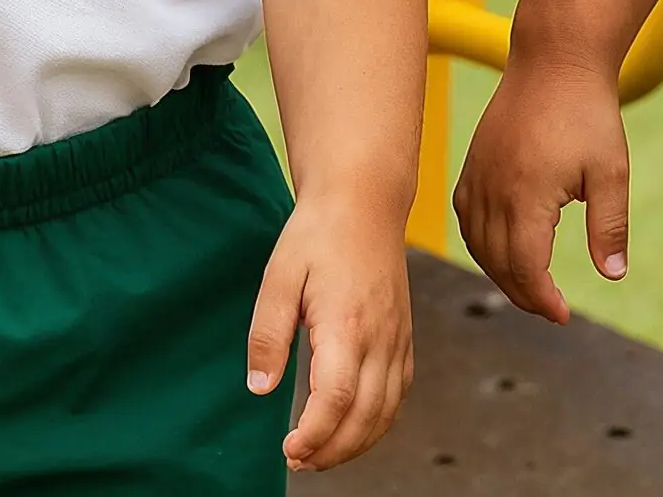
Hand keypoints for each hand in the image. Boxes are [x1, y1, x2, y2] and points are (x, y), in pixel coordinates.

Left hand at [246, 192, 411, 471]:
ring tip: (320, 455)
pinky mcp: (403, 337)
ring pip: (386, 411)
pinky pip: (398, 393)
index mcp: (347, 323)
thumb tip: (259, 387)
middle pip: (365, 415)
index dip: (315, 434)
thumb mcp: (279, 277)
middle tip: (297, 461)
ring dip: (356, 443)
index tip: (289, 449)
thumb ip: (268, 335)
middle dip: (332, 450)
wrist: (364, 201)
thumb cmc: (319, 234)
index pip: (337, 397)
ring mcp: (397, 338)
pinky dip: (379, 422)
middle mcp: (380, 337)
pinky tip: (354, 428)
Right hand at [452, 54, 629, 324]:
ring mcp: (478, 175)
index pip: (525, 267)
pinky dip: (480, 242)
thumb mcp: (611, 172)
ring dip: (501, 272)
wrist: (555, 60)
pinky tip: (500, 248)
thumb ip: (610, 226)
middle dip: (524, 293)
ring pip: (477, 243)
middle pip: (498, 262)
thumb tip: (614, 275)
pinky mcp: (473, 162)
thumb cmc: (587, 112)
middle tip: (551, 308)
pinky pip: (466, 216)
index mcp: (526, 196)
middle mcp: (493, 189)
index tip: (563, 314)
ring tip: (531, 286)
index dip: (542, 298)